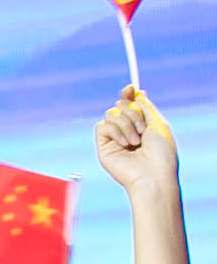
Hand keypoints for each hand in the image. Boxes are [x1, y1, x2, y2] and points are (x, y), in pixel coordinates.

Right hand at [99, 87, 179, 201]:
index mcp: (141, 125)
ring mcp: (115, 138)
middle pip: (119, 105)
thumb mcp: (157, 123)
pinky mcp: (104, 147)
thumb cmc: (160, 152)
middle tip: (141, 127)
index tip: (130, 88)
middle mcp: (127, 130)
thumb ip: (145, 106)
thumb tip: (137, 92)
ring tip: (136, 141)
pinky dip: (116, 131)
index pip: (130, 104)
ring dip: (126, 123)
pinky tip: (125, 144)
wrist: (152, 174)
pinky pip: (103, 126)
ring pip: (111, 114)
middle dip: (132, 112)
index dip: (128, 94)